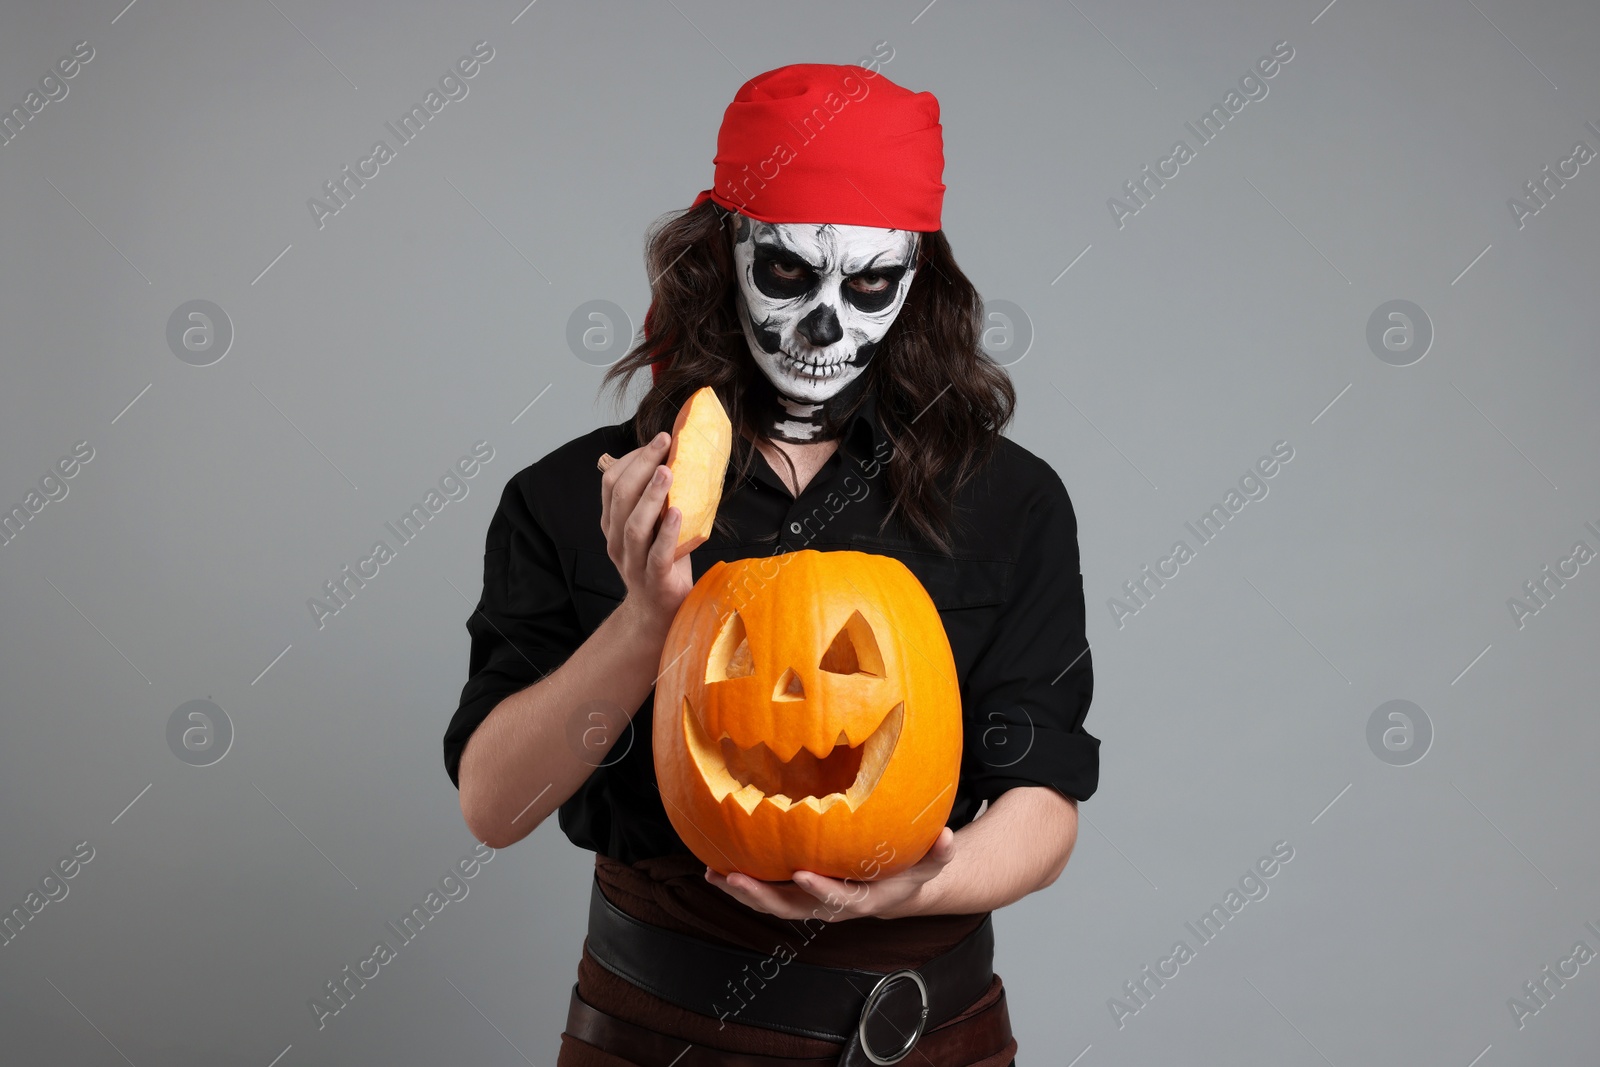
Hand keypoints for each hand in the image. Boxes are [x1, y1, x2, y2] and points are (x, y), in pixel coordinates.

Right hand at [599, 431, 694, 634]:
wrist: (659, 613)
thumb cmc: (660, 564)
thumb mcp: (652, 529)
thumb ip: (655, 502)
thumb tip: (677, 461)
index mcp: (612, 524)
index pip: (611, 484)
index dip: (632, 459)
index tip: (658, 442)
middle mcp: (616, 541)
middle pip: (621, 498)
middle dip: (642, 466)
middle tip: (664, 444)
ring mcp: (632, 562)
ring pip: (634, 525)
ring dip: (651, 495)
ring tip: (668, 472)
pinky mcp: (654, 580)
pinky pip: (657, 554)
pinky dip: (667, 532)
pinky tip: (677, 513)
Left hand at [704, 828, 955, 920]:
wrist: (895, 891)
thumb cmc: (911, 871)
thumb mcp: (931, 863)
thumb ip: (939, 853)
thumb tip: (947, 836)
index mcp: (861, 900)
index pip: (839, 900)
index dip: (820, 890)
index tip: (800, 874)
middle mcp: (830, 906)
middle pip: (792, 908)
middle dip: (762, 897)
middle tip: (735, 880)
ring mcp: (810, 902)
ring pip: (772, 904)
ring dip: (743, 892)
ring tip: (713, 875)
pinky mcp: (796, 893)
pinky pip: (766, 892)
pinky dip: (741, 883)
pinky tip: (713, 868)